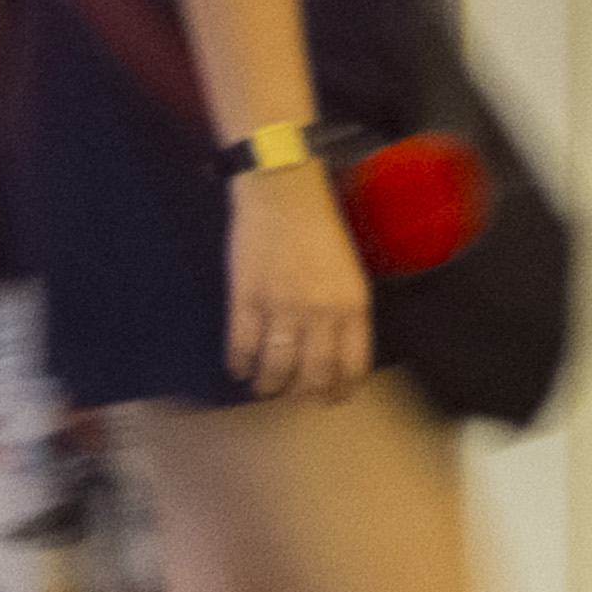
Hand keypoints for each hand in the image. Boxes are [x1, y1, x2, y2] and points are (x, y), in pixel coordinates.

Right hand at [226, 167, 373, 400]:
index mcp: (352, 306)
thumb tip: (330, 348)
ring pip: (276, 368)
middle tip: (293, 397)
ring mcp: (280, 307)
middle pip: (313, 376)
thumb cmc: (319, 227)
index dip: (339, 391)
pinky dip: (239, 364)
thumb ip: (345, 312)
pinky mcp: (246, 298)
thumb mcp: (349, 272)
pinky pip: (242, 346)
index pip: (351, 367)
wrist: (282, 193)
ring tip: (264, 388)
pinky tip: (239, 368)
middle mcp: (320, 313)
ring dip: (269, 386)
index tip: (329, 398)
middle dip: (302, 395)